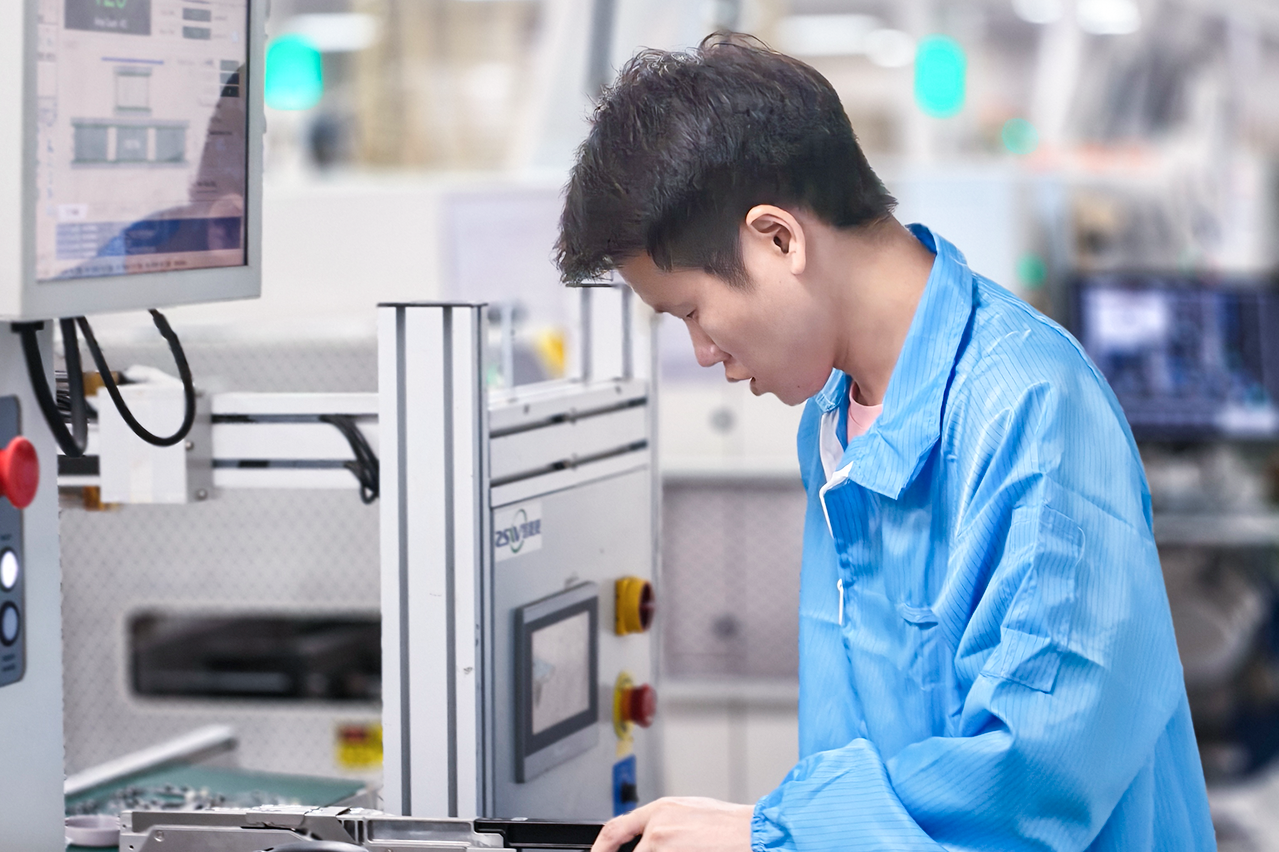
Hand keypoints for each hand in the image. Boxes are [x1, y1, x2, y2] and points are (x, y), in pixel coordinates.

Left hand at [590, 796, 753, 851]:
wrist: (752, 833)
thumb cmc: (729, 825)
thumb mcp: (690, 812)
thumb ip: (664, 822)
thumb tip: (649, 836)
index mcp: (660, 810)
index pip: (615, 828)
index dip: (600, 847)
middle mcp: (657, 828)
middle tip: (645, 851)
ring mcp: (664, 847)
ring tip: (688, 848)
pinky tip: (693, 851)